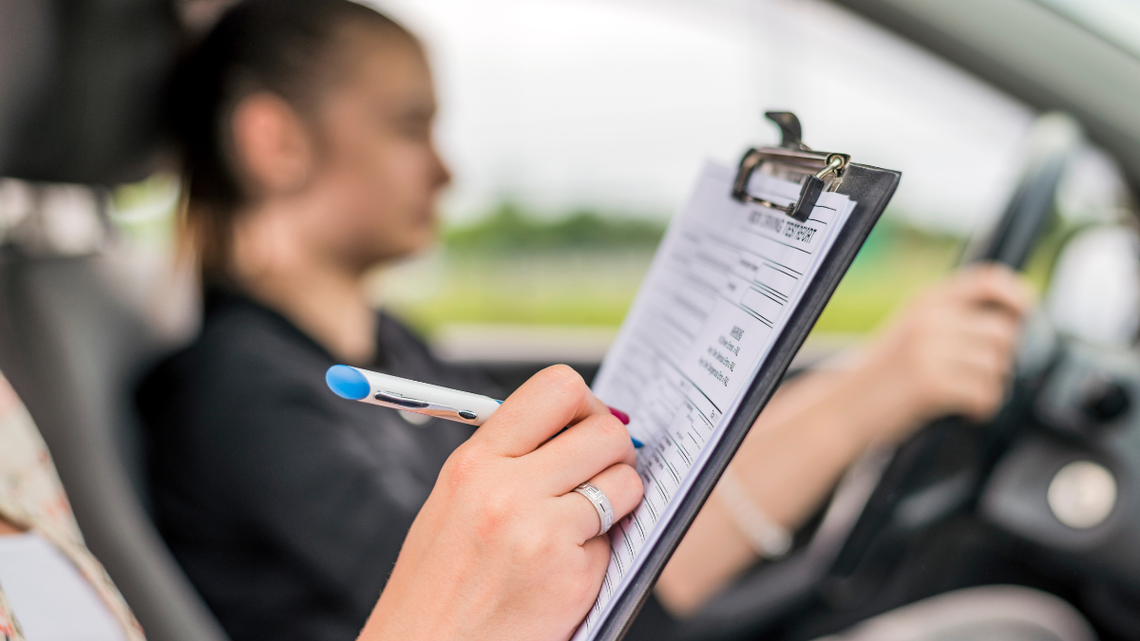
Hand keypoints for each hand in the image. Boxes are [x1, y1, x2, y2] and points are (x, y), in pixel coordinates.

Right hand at [360, 365, 643, 640]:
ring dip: (617, 502)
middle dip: (615, 451)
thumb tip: (578, 426)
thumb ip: (509, 461)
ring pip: (624, 482)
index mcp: (474, 462)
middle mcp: (505, 488)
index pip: (556, 388)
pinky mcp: (570, 575)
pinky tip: (564, 573)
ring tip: (581, 528)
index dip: (586, 404)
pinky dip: (601, 555)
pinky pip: (615, 541)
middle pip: (606, 430)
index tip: (585, 427)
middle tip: (600, 475)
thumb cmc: (440, 587)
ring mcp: (540, 531)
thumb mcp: (455, 504)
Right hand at [859, 263, 1033, 440]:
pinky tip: (968, 410)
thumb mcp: (911, 330)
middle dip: (1001, 358)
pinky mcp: (932, 383)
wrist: (843, 405)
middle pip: (1002, 331)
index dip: (1017, 294)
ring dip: (991, 386)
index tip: (1025, 313)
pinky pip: (984, 393)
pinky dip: (983, 407)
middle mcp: (929, 320)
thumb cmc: (880, 374)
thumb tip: (1010, 322)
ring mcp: (930, 350)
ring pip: (996, 365)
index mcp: (926, 301)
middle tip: (982, 374)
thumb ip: (951, 318)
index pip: (988, 280)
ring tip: (970, 394)